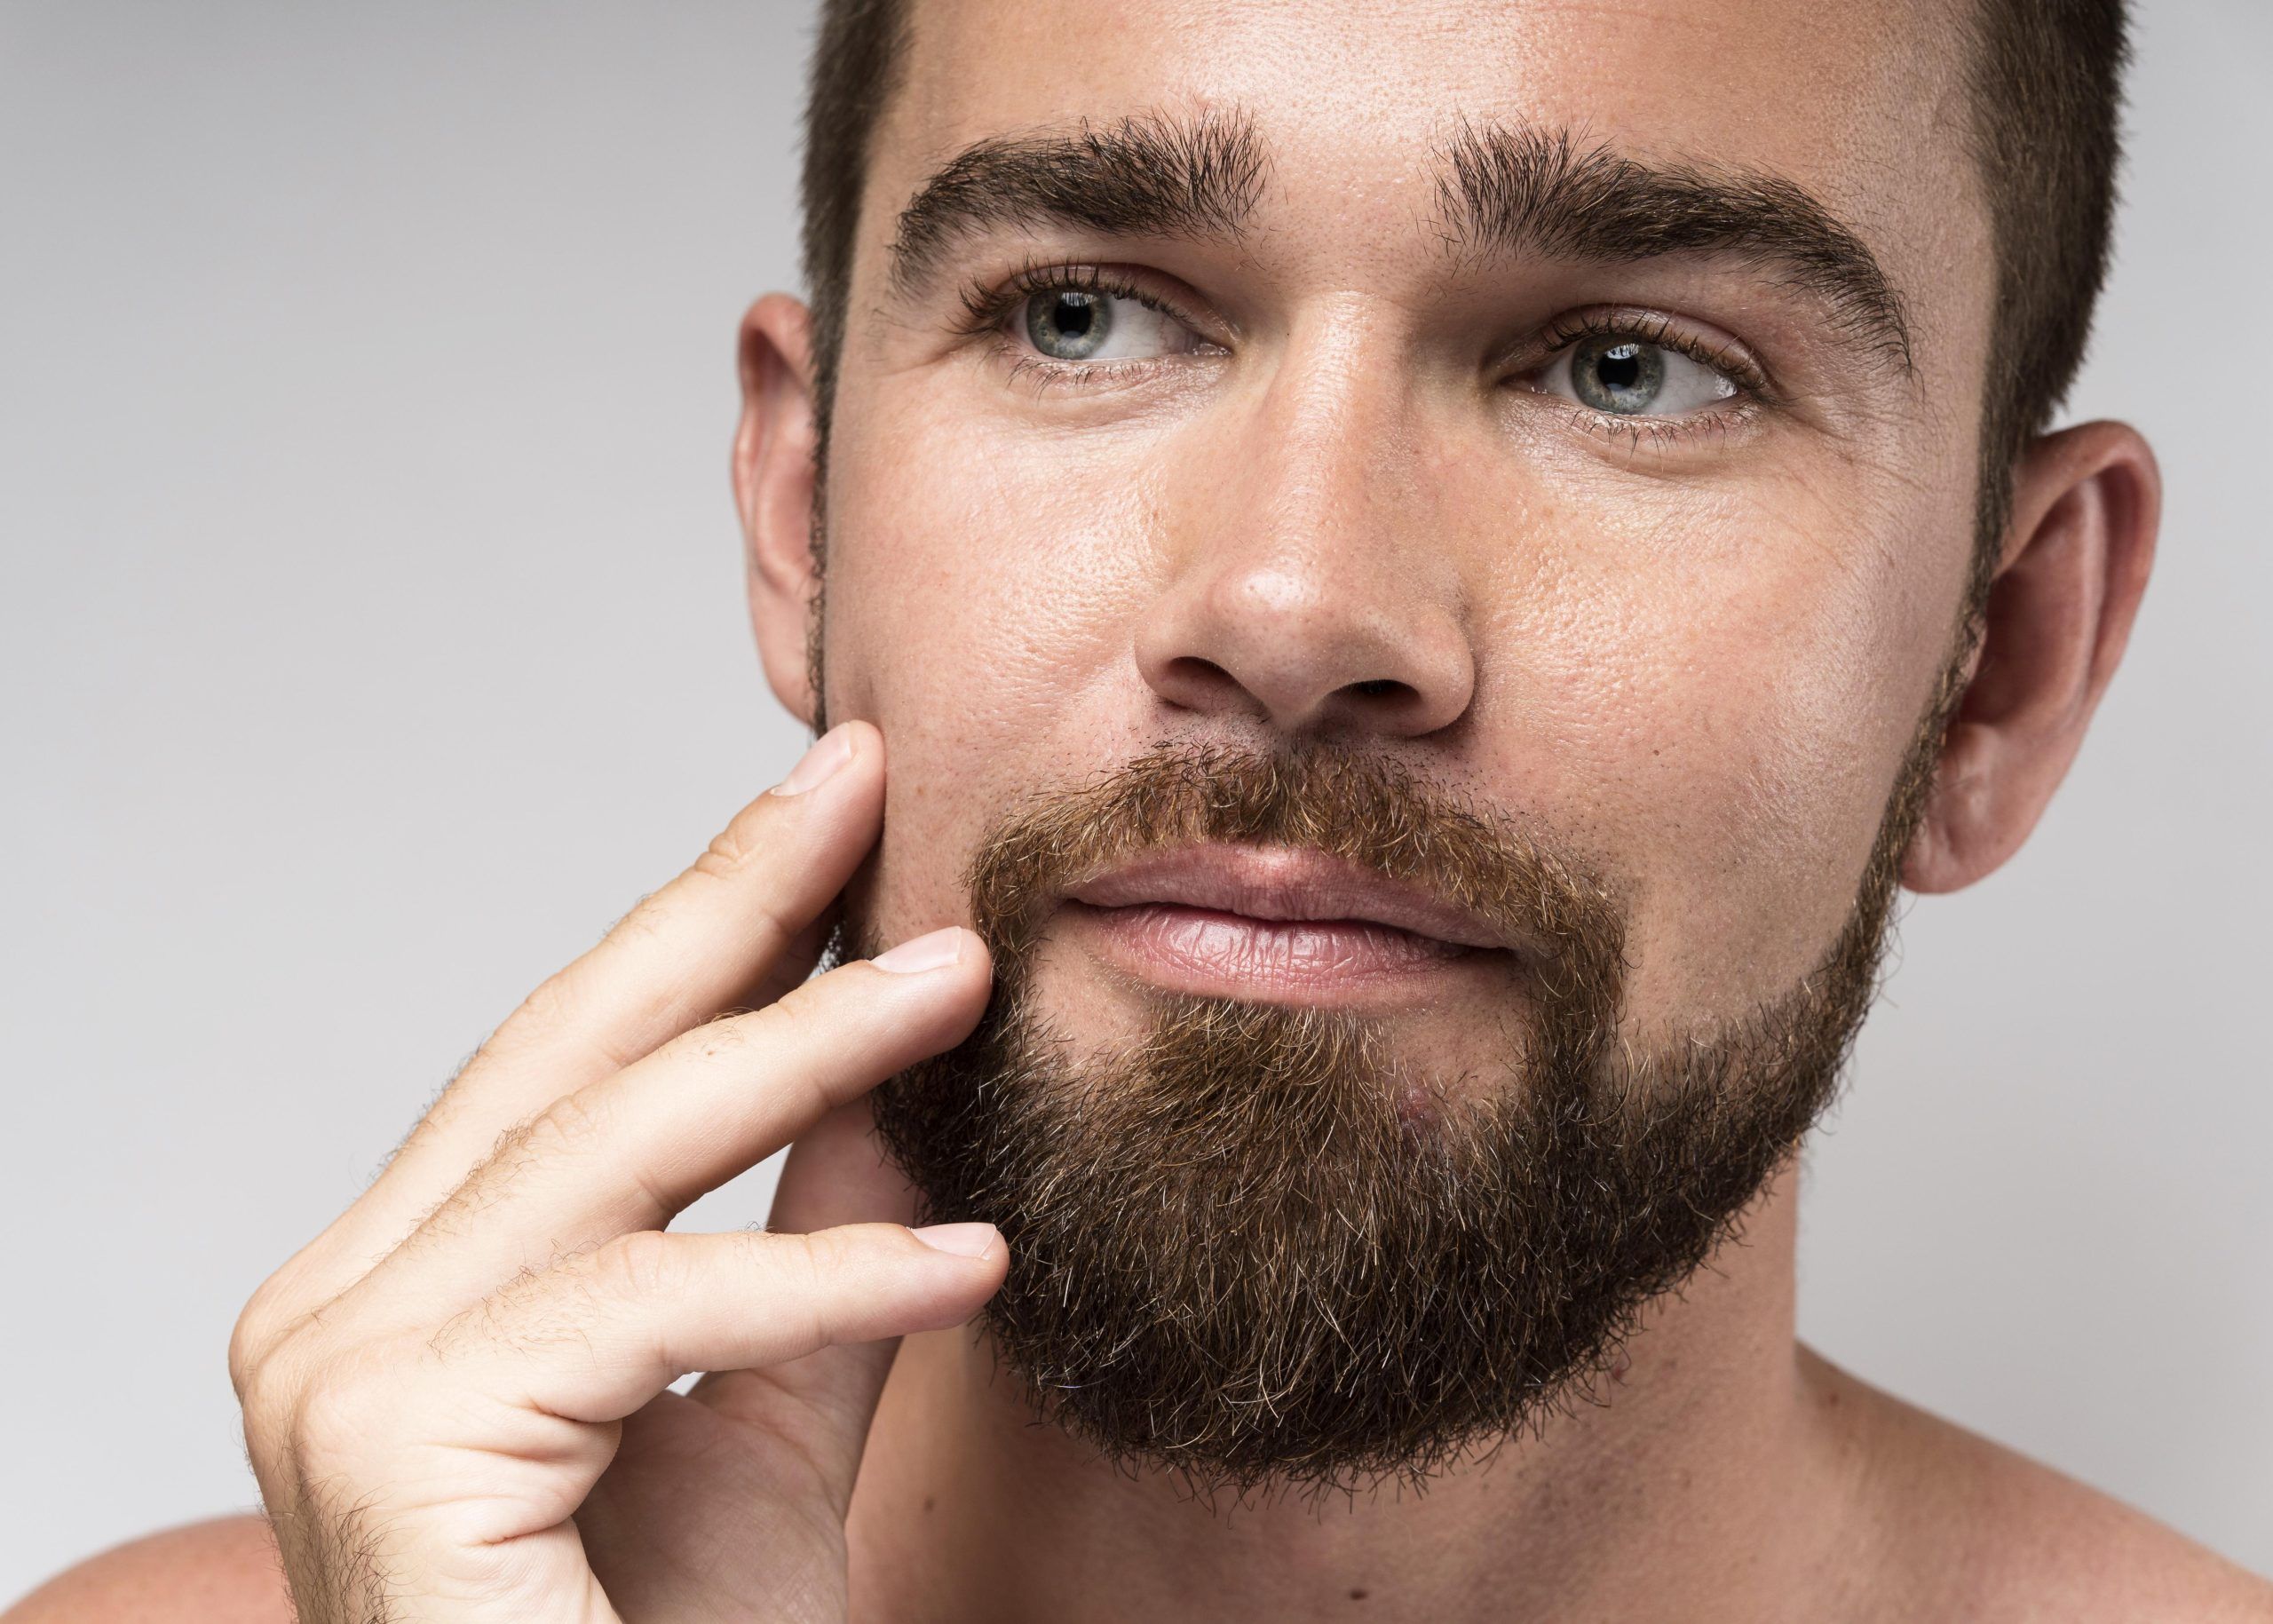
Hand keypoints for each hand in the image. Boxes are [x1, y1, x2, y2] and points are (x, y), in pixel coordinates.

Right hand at [229, 722, 1001, 1622]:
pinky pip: (650, 1308)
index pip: (573, 1061)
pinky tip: (973, 1260)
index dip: (706, 921)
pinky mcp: (393, 1444)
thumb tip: (894, 1066)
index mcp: (401, 1282)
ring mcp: (337, 1372)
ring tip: (968, 981)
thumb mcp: (780, 1402)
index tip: (830, 806)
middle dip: (731, 910)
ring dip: (808, 1054)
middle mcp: (333, 1306)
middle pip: (569, 1061)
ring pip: (610, 1157)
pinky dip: (822, 1278)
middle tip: (870, 783)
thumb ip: (818, 1235)